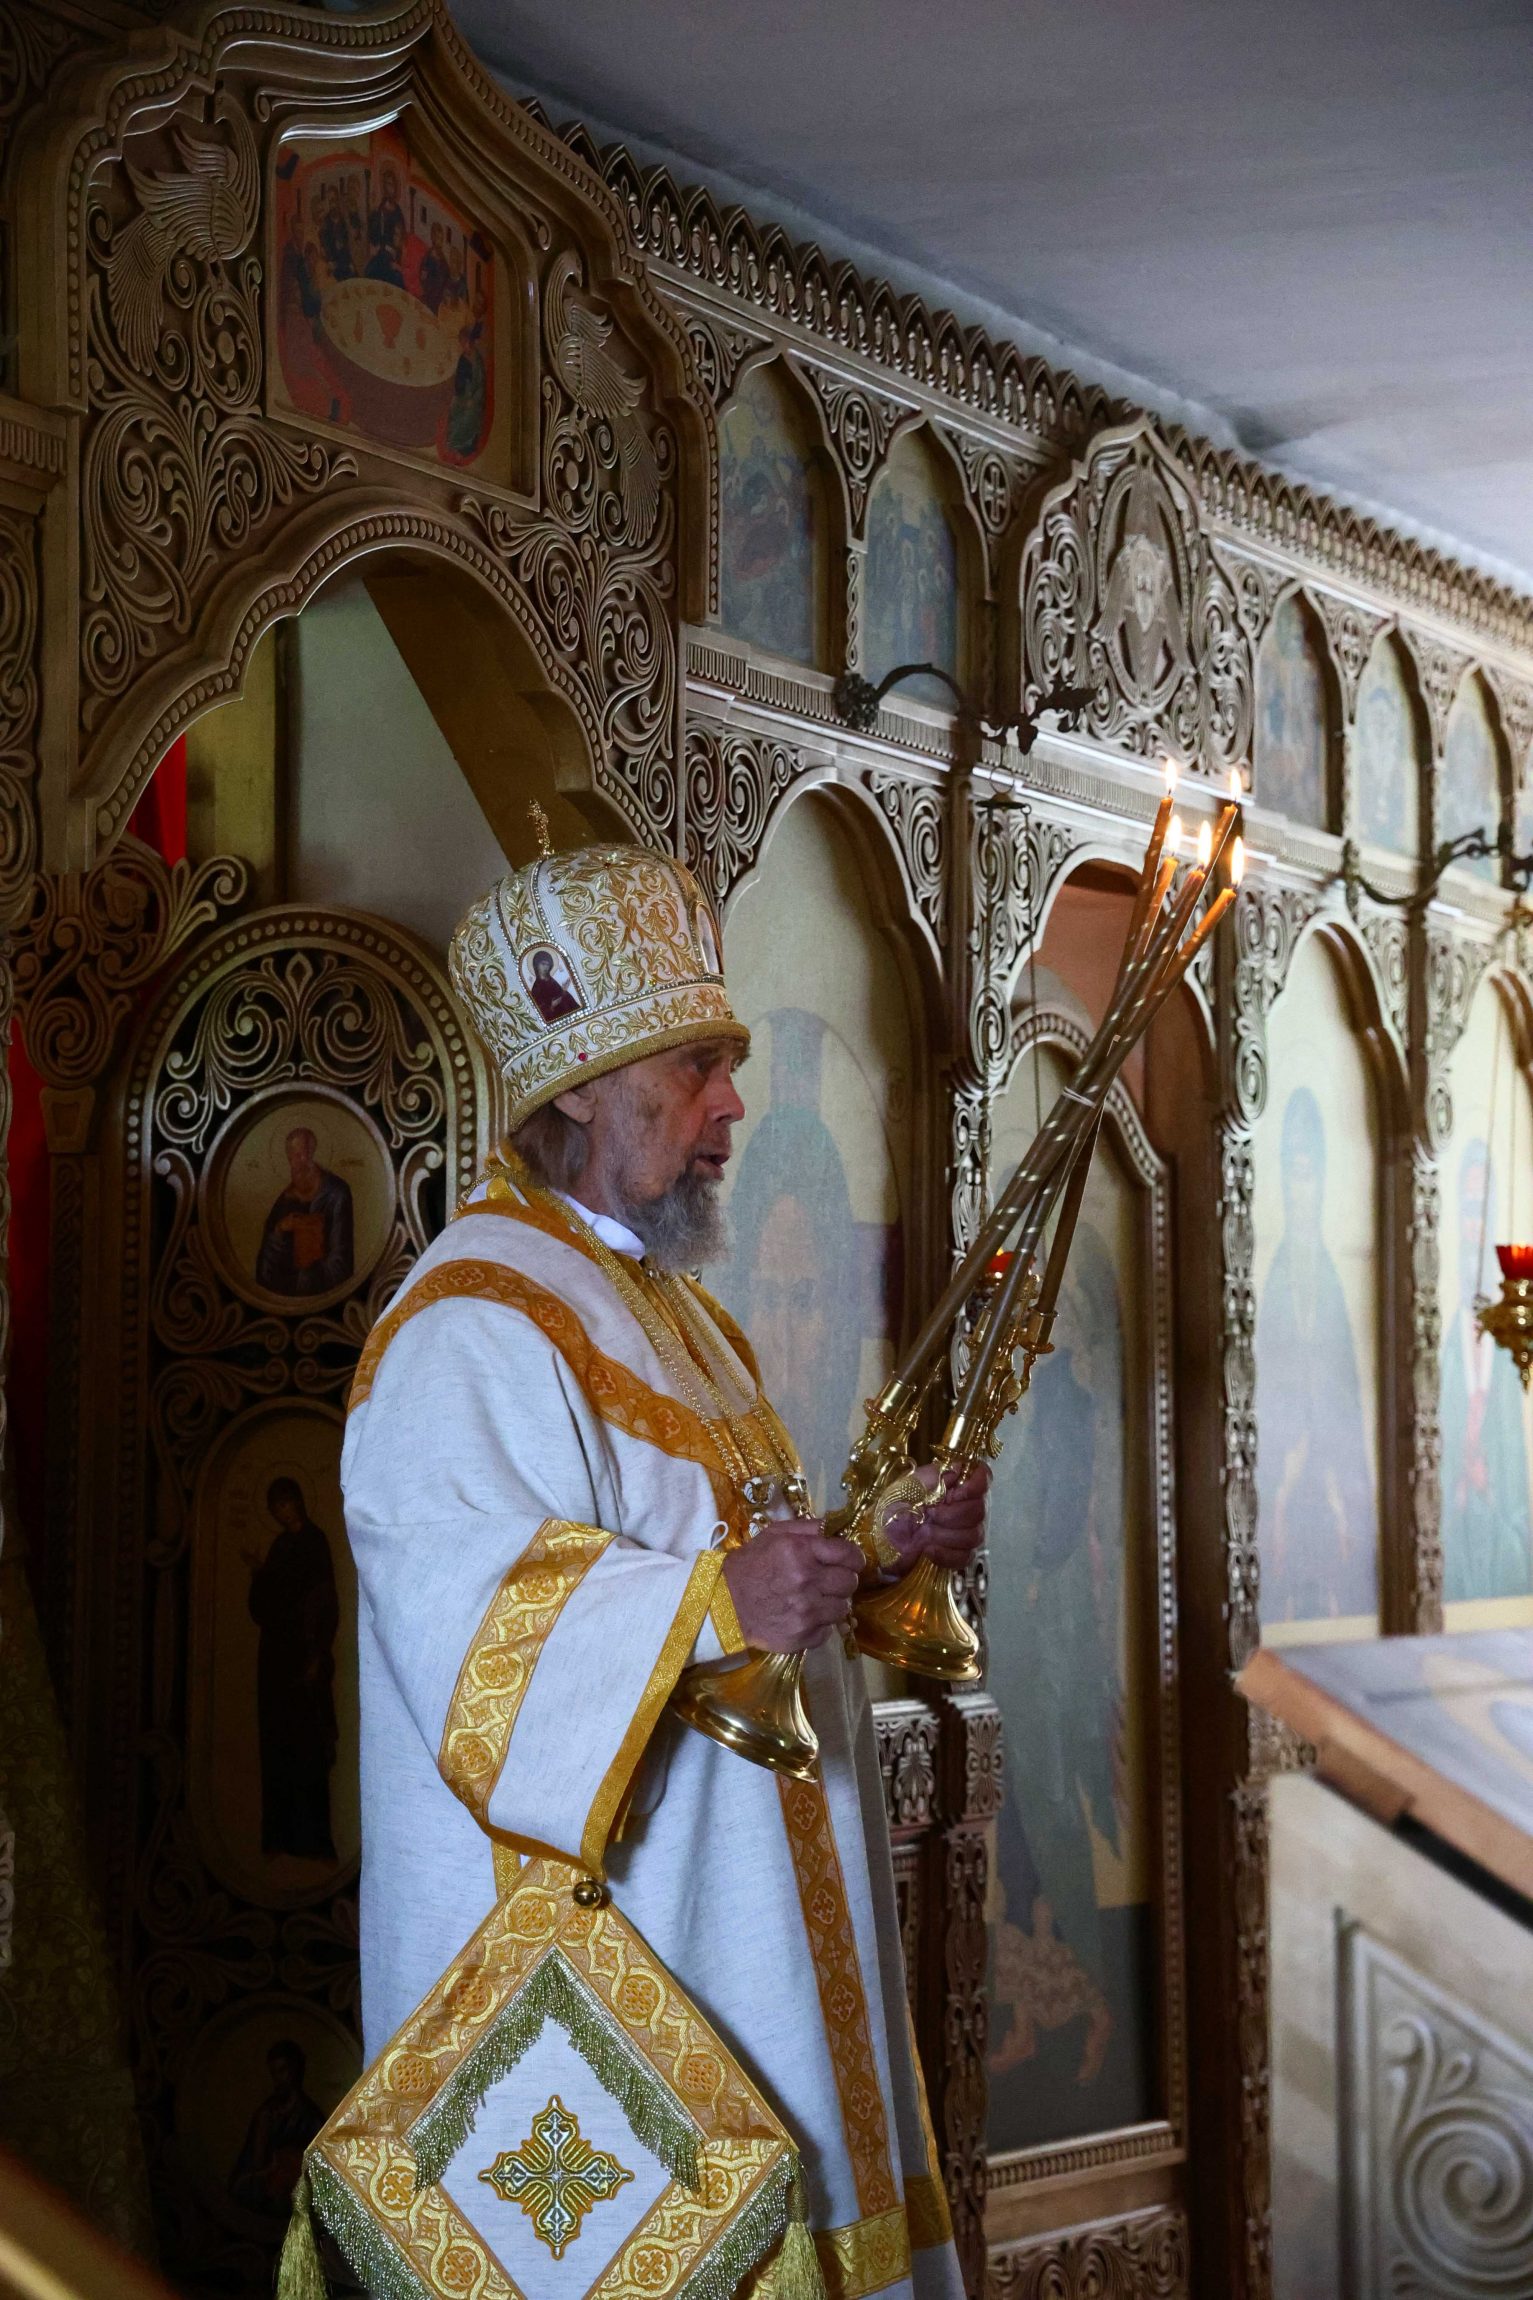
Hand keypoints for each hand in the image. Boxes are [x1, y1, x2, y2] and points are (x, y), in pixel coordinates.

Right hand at [722, 1519, 861, 1652]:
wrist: (723, 1604)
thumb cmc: (749, 1565)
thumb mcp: (773, 1534)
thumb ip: (806, 1527)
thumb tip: (832, 1529)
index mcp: (801, 1552)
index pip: (850, 1555)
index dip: (853, 1558)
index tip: (849, 1562)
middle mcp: (807, 1581)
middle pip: (850, 1582)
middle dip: (842, 1580)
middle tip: (828, 1581)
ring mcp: (806, 1612)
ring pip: (843, 1608)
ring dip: (832, 1603)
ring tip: (814, 1600)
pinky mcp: (803, 1636)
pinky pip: (828, 1631)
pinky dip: (819, 1625)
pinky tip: (803, 1617)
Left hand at [883, 1463, 989, 1571]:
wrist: (880, 1537)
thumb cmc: (894, 1506)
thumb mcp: (911, 1483)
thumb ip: (937, 1475)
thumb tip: (960, 1468)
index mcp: (954, 1485)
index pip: (983, 1478)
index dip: (974, 1487)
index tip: (954, 1494)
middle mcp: (964, 1507)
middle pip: (979, 1511)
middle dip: (951, 1515)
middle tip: (929, 1515)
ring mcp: (963, 1532)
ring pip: (974, 1536)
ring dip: (945, 1535)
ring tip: (924, 1533)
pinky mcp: (957, 1555)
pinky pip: (964, 1557)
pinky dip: (945, 1555)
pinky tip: (928, 1550)